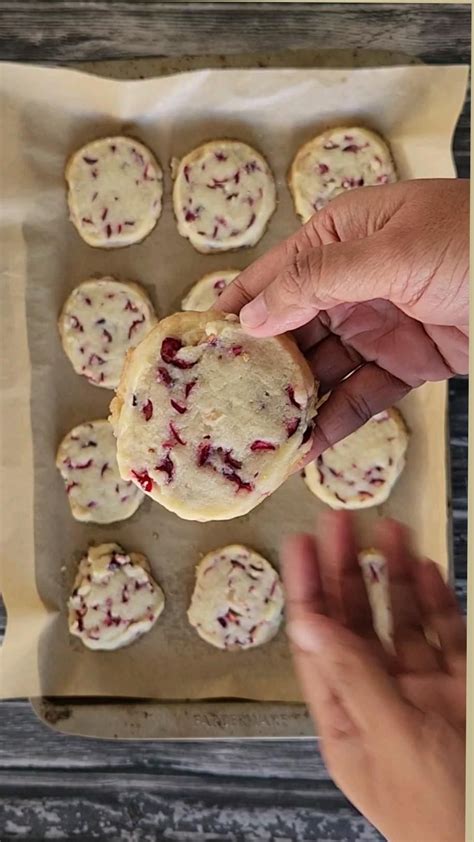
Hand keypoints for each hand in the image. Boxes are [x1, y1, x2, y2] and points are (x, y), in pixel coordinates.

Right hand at [217, 179, 468, 454]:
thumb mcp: (393, 250)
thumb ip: (318, 279)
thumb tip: (252, 314)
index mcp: (343, 234)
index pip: (273, 274)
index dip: (234, 311)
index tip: (195, 349)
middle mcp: (354, 279)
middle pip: (292, 329)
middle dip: (260, 369)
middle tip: (222, 408)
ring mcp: (380, 323)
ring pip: (323, 369)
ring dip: (294, 403)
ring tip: (258, 439)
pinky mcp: (409, 363)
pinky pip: (361, 395)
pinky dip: (335, 421)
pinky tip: (306, 447)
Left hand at [282, 511, 465, 841]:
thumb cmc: (444, 812)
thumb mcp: (392, 739)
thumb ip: (353, 677)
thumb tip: (308, 624)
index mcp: (348, 721)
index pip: (317, 642)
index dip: (307, 589)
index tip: (300, 545)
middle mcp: (380, 700)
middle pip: (355, 622)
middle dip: (346, 570)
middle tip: (338, 521)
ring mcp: (423, 692)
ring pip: (401, 621)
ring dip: (393, 575)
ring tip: (387, 530)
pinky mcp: (460, 687)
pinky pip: (444, 634)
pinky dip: (435, 600)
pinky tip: (425, 569)